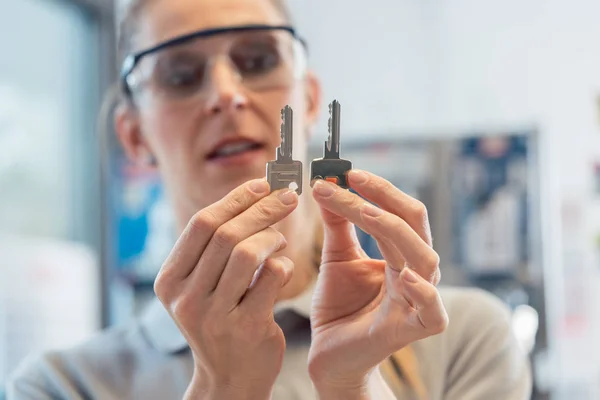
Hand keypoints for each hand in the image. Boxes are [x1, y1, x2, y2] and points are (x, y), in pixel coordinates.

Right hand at [153, 179, 297, 399]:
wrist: (229, 378)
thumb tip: (252, 193)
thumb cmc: (220, 321)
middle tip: (287, 197)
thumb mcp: (201, 287)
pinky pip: (272, 277)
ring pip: (247, 252)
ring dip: (272, 237)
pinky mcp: (246, 328)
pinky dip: (284, 264)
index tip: (262, 184)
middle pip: (225, 234)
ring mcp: (214, 315)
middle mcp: (185, 297)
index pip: (201, 224)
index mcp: (169, 280)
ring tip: (279, 241)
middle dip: (262, 209)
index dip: (235, 199)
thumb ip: (215, 248)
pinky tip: (284, 268)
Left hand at [307, 170, 448, 393]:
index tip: (343, 172)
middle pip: (413, 225)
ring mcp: (417, 300)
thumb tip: (328, 184)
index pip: (398, 211)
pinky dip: (423, 292)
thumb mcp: (337, 257)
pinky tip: (404, 276)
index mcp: (399, 252)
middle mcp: (414, 271)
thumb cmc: (340, 306)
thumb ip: (338, 224)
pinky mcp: (411, 330)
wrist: (330, 354)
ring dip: (394, 231)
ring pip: (424, 257)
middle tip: (350, 179)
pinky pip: (432, 311)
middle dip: (383, 198)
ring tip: (365, 213)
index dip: (376, 189)